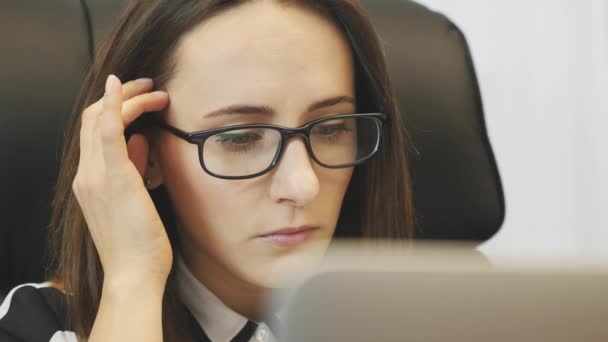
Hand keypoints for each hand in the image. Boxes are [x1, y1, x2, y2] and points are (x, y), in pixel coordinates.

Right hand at [73, 75, 171, 286]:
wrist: (133, 274)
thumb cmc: (139, 244)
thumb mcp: (135, 200)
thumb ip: (134, 168)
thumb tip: (141, 140)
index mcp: (90, 182)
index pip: (95, 134)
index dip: (114, 109)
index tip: (140, 99)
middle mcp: (86, 175)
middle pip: (94, 121)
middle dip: (123, 97)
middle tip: (149, 86)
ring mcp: (95, 176)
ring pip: (101, 120)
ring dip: (130, 98)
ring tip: (155, 91)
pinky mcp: (113, 178)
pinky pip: (108, 132)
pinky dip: (114, 106)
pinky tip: (121, 86)